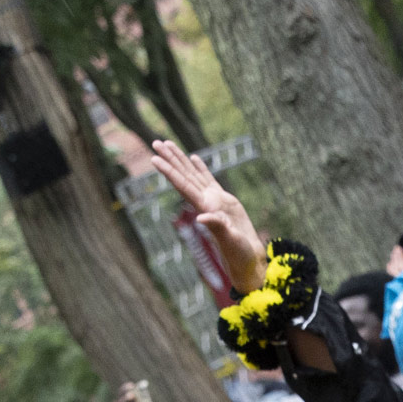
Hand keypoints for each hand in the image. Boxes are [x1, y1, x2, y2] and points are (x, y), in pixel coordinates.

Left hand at [151, 141, 267, 296]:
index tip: (154, 159)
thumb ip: (217, 226)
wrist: (247, 259)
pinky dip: (200, 168)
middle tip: (156, 142)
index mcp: (204, 208)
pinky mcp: (224, 201)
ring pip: (193, 174)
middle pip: (184, 176)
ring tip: (168, 144)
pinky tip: (194, 158)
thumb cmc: (238, 253)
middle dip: (170, 159)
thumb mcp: (230, 239)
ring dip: (181, 160)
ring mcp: (213, 201)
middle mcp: (204, 202)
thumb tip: (201, 217)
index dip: (169, 171)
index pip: (182, 185)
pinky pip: (209, 180)